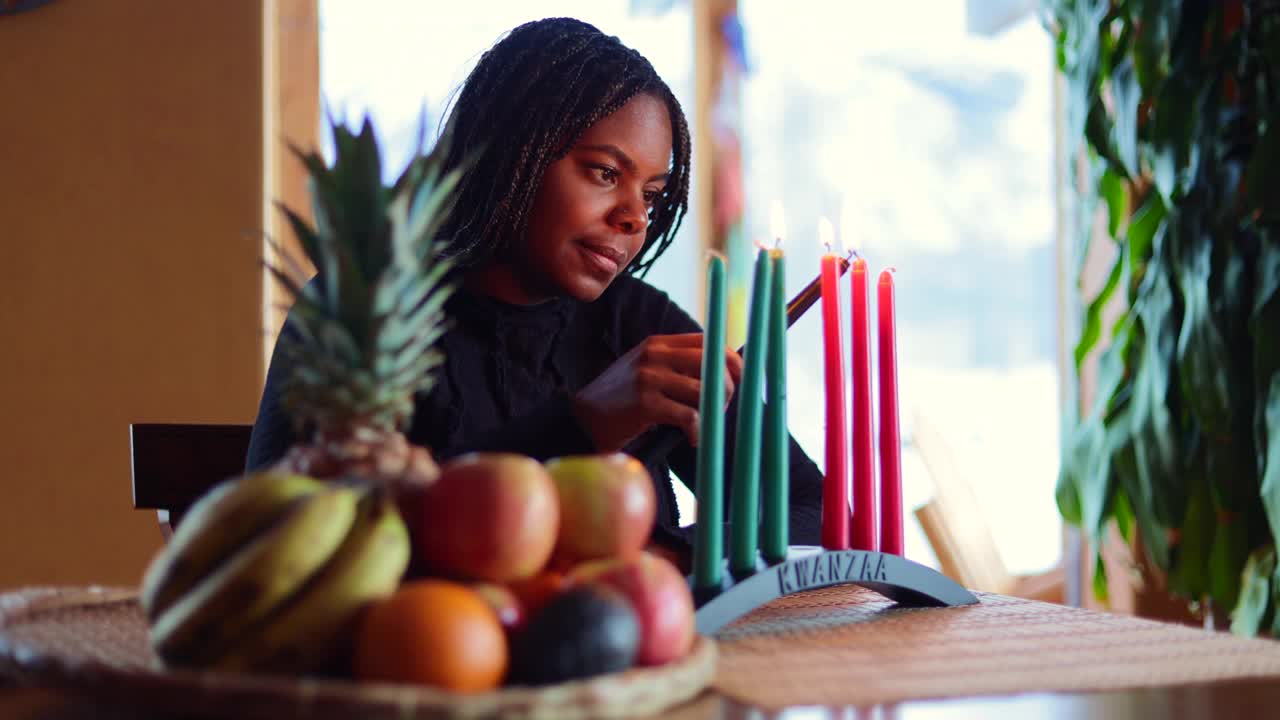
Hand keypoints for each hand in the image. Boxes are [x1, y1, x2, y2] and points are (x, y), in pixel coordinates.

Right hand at [572, 333, 742, 451]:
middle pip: (713, 364)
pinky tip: (690, 438)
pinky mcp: (645, 403)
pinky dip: (697, 430)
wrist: (582, 419)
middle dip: (726, 390)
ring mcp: (649, 377)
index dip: (732, 362)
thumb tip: (725, 376)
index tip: (740, 382)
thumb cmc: (622, 401)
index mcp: (659, 344)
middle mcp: (655, 355)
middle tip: (718, 411)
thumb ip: (677, 368)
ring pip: (704, 390)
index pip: (710, 342)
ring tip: (700, 428)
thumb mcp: (647, 371)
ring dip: (711, 414)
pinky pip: (689, 415)